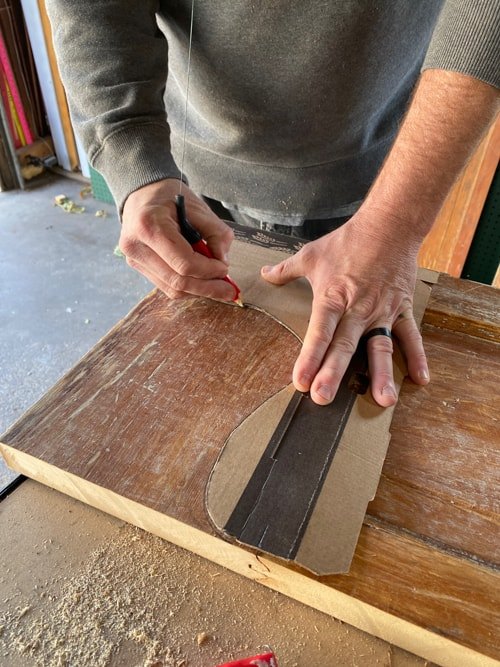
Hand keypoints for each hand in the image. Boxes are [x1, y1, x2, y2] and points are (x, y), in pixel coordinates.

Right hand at [120, 179, 235, 300]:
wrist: (142, 193)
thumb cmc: (170, 197)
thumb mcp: (198, 208)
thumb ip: (216, 233)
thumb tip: (223, 261)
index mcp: (150, 226)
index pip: (184, 263)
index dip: (208, 271)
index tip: (225, 268)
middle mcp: (137, 246)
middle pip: (178, 281)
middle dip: (207, 288)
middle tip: (228, 291)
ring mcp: (134, 259)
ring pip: (172, 289)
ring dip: (198, 291)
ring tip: (218, 287)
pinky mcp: (137, 266)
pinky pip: (166, 286)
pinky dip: (187, 287)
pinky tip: (202, 282)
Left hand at [261, 211, 429, 406]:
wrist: (388, 225)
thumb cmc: (348, 241)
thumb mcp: (311, 255)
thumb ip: (285, 271)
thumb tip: (263, 274)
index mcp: (332, 297)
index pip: (319, 332)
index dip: (309, 357)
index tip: (301, 381)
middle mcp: (357, 309)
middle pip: (345, 346)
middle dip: (334, 373)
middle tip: (324, 398)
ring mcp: (382, 311)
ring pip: (380, 347)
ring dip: (382, 374)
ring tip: (383, 399)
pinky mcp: (401, 309)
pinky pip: (410, 336)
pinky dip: (417, 357)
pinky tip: (421, 380)